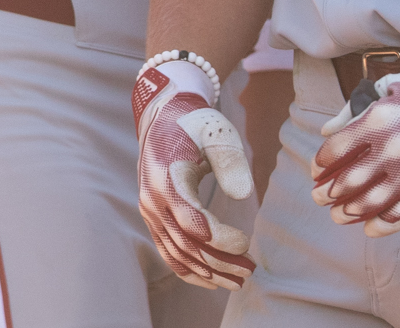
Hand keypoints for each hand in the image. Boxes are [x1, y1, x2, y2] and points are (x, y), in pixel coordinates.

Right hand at [134, 58, 256, 289]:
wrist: (164, 116)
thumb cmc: (196, 124)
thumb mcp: (217, 133)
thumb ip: (231, 162)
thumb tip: (244, 196)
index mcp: (165, 179)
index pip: (191, 220)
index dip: (218, 238)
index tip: (245, 245)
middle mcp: (152, 201)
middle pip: (185, 243)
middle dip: (218, 262)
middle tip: (249, 272)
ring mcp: (150, 212)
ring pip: (176, 253)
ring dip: (207, 272)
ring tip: (237, 281)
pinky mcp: (154, 218)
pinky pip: (169, 251)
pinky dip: (189, 269)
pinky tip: (212, 279)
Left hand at [309, 41, 399, 234]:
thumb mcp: (394, 88)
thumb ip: (356, 109)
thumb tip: (328, 131)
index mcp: (378, 120)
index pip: (334, 152)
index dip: (321, 164)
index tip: (318, 171)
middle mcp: (392, 150)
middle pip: (346, 182)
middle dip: (328, 193)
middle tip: (321, 197)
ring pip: (369, 204)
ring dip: (349, 212)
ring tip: (340, 214)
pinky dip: (380, 226)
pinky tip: (370, 226)